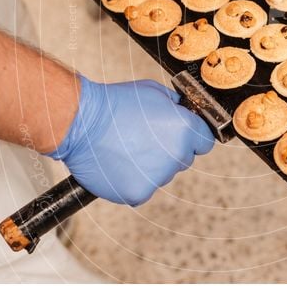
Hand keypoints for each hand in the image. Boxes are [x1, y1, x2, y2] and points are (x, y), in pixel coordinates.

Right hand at [46, 75, 214, 205]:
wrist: (80, 123)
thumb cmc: (114, 104)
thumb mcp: (154, 92)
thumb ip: (176, 106)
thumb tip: (185, 114)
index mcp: (184, 129)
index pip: (205, 141)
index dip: (194, 136)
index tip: (182, 134)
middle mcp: (176, 155)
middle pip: (185, 159)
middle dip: (171, 150)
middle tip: (146, 139)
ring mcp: (158, 177)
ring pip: (164, 175)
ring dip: (152, 166)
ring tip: (127, 148)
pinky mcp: (138, 193)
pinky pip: (144, 188)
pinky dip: (134, 180)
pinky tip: (120, 164)